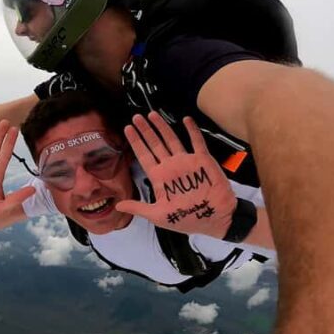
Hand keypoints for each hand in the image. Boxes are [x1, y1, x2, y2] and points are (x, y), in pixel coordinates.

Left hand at [116, 112, 236, 237]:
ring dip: (162, 127)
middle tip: (136, 117)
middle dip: (145, 130)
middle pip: (155, 144)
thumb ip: (138, 208)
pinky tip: (186, 119)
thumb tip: (118, 206)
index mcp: (159, 177)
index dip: (136, 142)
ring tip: (152, 114)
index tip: (127, 129)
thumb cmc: (187, 219)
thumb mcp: (158, 216)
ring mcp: (186, 162)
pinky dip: (192, 130)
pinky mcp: (202, 160)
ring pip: (171, 139)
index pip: (144, 155)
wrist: (215, 219)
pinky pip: (196, 142)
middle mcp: (170, 166)